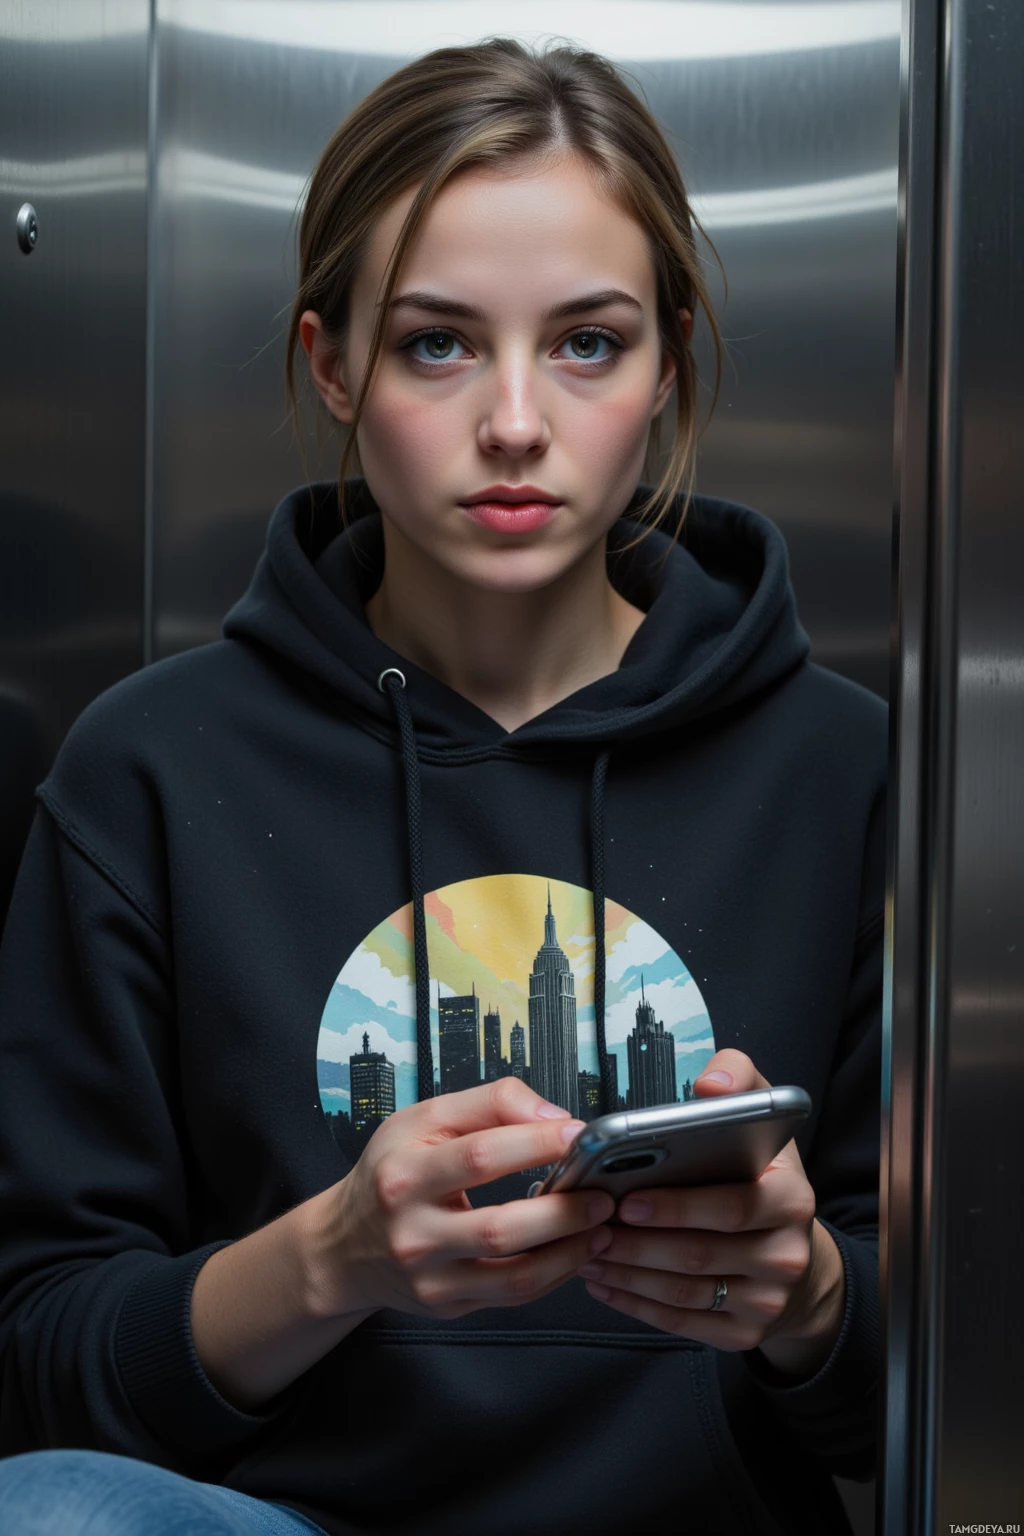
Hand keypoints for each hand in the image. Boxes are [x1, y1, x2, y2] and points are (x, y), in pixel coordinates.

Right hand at [306, 1079, 614, 1321]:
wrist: (345, 1246)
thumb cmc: (391, 1173)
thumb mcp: (425, 1119)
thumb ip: (490, 1103)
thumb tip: (553, 1116)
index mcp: (404, 1175)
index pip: (481, 1156)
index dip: (537, 1143)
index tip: (579, 1135)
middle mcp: (413, 1232)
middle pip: (501, 1226)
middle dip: (563, 1210)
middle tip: (603, 1194)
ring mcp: (430, 1277)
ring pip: (513, 1276)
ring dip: (569, 1252)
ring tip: (601, 1227)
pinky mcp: (448, 1304)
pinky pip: (512, 1295)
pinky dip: (553, 1274)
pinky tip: (574, 1251)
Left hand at [577, 1050, 846, 1379]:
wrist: (800, 1265)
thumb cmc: (765, 1184)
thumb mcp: (765, 1123)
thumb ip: (740, 1082)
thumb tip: (710, 1086)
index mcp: (791, 1200)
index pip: (733, 1206)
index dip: (677, 1206)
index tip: (627, 1198)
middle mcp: (785, 1256)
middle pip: (698, 1254)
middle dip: (635, 1241)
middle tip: (588, 1224)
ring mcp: (766, 1302)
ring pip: (682, 1291)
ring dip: (626, 1271)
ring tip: (584, 1247)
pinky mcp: (743, 1335)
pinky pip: (678, 1322)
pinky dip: (634, 1302)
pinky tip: (602, 1281)